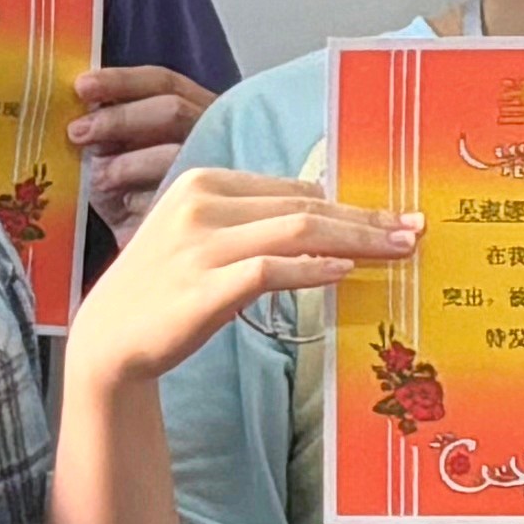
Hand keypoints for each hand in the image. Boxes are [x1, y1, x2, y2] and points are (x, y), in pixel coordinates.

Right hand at [63, 165, 418, 396]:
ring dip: (356, 240)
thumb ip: (254, 222)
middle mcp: (202, 204)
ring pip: (299, 231)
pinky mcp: (206, 285)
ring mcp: (202, 244)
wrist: (110, 340)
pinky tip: (345, 274)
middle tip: (414, 229)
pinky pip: (273, 270)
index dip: (347, 204)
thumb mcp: (205, 239)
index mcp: (205, 183)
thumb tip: (324, 217)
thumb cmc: (165, 290)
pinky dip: (314, 270)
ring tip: (398, 250)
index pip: (294, 189)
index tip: (390, 218)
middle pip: (305, 206)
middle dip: (366, 219)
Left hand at [71, 65, 218, 238]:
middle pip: (171, 110)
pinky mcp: (213, 208)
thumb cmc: (135, 195)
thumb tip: (81, 108)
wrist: (160, 253)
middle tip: (77, 132)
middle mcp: (212, 133)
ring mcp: (217, 168)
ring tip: (97, 179)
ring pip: (172, 153)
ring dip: (125, 163)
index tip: (81, 87)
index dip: (121, 81)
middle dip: (119, 118)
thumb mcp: (122, 154)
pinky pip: (171, 196)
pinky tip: (124, 208)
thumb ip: (112, 128)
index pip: (162, 82)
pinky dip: (138, 200)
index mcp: (193, 110)